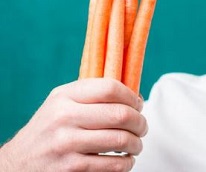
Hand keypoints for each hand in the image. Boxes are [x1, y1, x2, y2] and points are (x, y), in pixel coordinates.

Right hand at [0, 78, 146, 171]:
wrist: (18, 164)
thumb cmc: (50, 130)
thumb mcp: (62, 104)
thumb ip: (93, 95)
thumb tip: (135, 97)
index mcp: (64, 96)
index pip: (110, 88)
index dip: (132, 97)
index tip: (138, 105)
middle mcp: (64, 117)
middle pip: (121, 114)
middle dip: (140, 122)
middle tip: (142, 128)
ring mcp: (66, 143)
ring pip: (121, 140)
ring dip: (136, 144)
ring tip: (135, 145)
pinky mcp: (71, 168)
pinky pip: (112, 165)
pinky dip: (126, 163)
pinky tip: (124, 160)